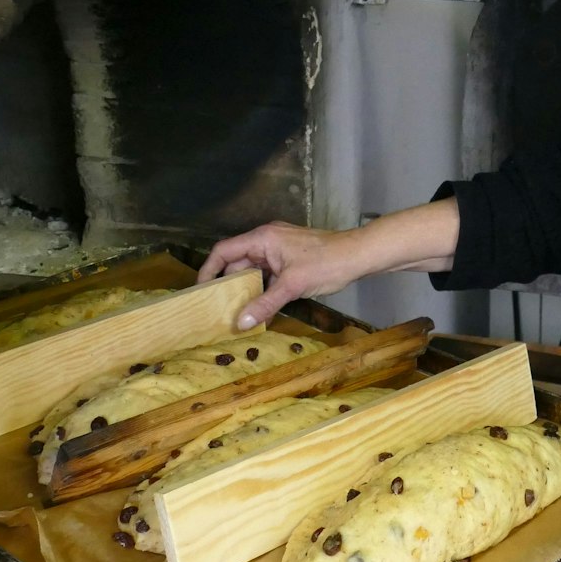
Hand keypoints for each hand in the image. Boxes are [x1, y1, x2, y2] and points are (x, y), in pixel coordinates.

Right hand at [197, 222, 367, 329]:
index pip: (224, 250)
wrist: (359, 255)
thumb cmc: (327, 263)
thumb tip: (240, 323)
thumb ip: (265, 304)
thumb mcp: (292, 286)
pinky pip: (268, 273)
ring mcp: (280, 248)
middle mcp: (267, 240)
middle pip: (238, 261)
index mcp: (262, 238)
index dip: (209, 269)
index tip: (201, 289)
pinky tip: (261, 307)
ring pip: (254, 269)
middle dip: (229, 284)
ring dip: (247, 288)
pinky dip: (263, 288)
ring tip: (236, 311)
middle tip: (218, 308)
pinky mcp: (291, 258)